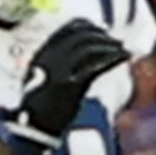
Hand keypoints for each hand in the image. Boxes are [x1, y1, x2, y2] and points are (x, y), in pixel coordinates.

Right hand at [13, 14, 131, 141]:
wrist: (32, 127)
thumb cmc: (39, 106)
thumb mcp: (40, 78)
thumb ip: (55, 64)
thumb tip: (78, 55)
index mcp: (44, 52)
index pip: (69, 29)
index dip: (89, 27)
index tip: (101, 30)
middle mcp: (51, 57)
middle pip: (83, 36)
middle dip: (102, 37)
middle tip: (116, 42)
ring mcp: (60, 69)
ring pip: (91, 48)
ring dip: (110, 46)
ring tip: (123, 50)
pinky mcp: (71, 83)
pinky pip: (96, 64)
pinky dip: (113, 58)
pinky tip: (123, 58)